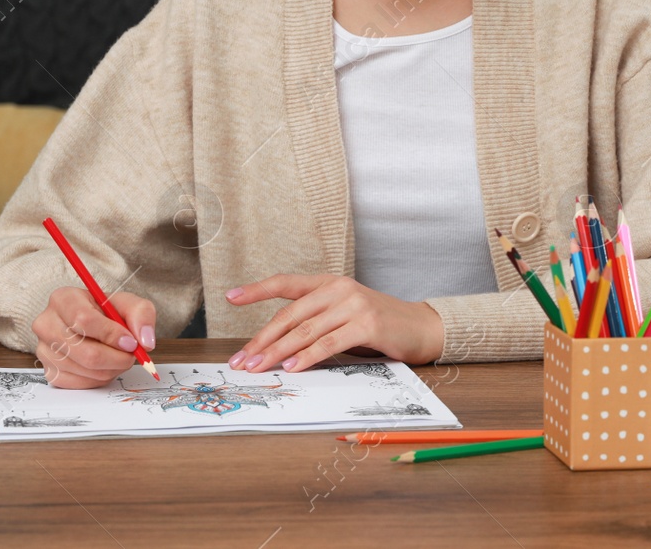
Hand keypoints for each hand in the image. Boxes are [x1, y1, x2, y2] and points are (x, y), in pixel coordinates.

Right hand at [31, 286, 156, 388]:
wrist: (91, 324)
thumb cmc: (106, 312)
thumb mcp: (128, 303)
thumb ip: (141, 315)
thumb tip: (145, 342)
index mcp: (63, 299)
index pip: (84, 320)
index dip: (111, 335)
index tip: (131, 342)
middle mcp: (46, 324)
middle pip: (85, 352)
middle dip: (116, 358)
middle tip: (130, 355)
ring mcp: (44, 350)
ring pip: (85, 370)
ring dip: (111, 368)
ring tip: (117, 356)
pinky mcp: (49, 371)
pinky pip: (79, 383)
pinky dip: (99, 378)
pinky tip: (104, 365)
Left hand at [224, 274, 443, 373]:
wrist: (420, 328)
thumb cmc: (377, 326)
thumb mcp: (342, 316)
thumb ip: (315, 324)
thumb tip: (276, 348)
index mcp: (328, 283)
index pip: (286, 283)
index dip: (256, 289)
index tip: (230, 296)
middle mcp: (338, 289)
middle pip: (290, 315)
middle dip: (262, 340)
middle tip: (242, 360)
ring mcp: (353, 304)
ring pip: (305, 331)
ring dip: (278, 352)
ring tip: (259, 367)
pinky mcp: (367, 324)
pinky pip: (329, 343)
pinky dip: (308, 357)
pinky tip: (293, 367)